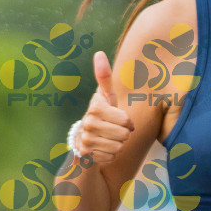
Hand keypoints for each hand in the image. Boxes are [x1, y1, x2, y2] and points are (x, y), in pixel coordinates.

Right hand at [74, 51, 134, 165]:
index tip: (119, 118)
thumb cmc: (101, 115)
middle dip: (124, 135)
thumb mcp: (105, 97)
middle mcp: (88, 122)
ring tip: (108, 139)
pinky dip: (110, 155)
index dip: (127, 121)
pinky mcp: (85, 154)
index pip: (126, 120)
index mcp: (95, 106)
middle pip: (124, 135)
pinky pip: (112, 157)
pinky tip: (102, 148)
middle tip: (114, 131)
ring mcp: (85, 139)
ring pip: (119, 147)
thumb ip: (105, 77)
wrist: (83, 140)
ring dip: (118, 145)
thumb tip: (98, 52)